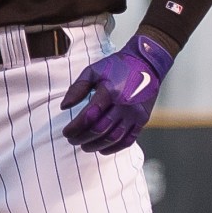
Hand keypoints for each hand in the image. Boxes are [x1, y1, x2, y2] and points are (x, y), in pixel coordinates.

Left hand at [60, 32, 173, 154]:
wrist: (146, 63)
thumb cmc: (116, 67)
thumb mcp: (93, 71)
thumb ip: (77, 88)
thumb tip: (64, 107)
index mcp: (109, 90)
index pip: (89, 116)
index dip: (75, 128)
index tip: (66, 132)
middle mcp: (124, 104)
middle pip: (100, 129)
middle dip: (82, 138)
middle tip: (72, 140)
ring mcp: (135, 113)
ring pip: (113, 138)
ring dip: (96, 145)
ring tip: (84, 146)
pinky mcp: (143, 119)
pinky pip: (128, 140)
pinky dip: (114, 148)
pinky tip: (102, 149)